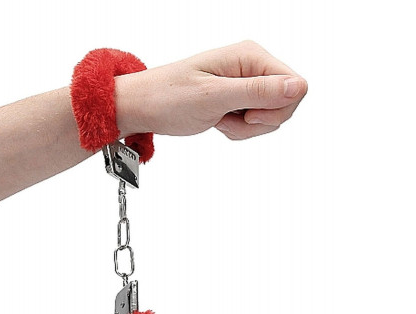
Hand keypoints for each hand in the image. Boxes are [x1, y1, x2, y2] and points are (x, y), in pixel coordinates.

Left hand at [116, 40, 307, 140]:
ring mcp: (245, 83)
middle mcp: (252, 66)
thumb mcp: (214, 96)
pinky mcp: (238, 98)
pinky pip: (254, 121)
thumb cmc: (169, 97)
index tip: (246, 114)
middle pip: (285, 102)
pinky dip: (238, 129)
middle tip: (229, 119)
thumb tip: (298, 86)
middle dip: (259, 122)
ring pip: (270, 115)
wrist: (144, 106)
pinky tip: (218, 122)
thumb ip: (257, 91)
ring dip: (246, 128)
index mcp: (250, 56)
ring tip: (219, 119)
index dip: (276, 108)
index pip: (296, 84)